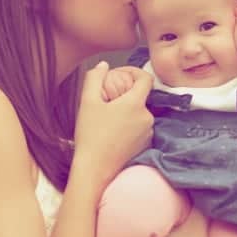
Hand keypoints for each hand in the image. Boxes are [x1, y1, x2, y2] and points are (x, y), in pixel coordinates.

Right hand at [73, 61, 153, 188]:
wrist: (95, 171)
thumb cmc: (90, 136)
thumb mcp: (87, 102)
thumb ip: (94, 78)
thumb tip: (104, 65)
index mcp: (136, 104)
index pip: (146, 78)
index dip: (134, 71)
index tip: (120, 74)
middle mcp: (147, 117)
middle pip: (140, 97)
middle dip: (125, 94)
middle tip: (106, 99)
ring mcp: (148, 133)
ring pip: (139, 113)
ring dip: (127, 111)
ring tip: (107, 117)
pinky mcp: (146, 145)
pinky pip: (139, 128)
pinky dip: (129, 125)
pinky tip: (113, 132)